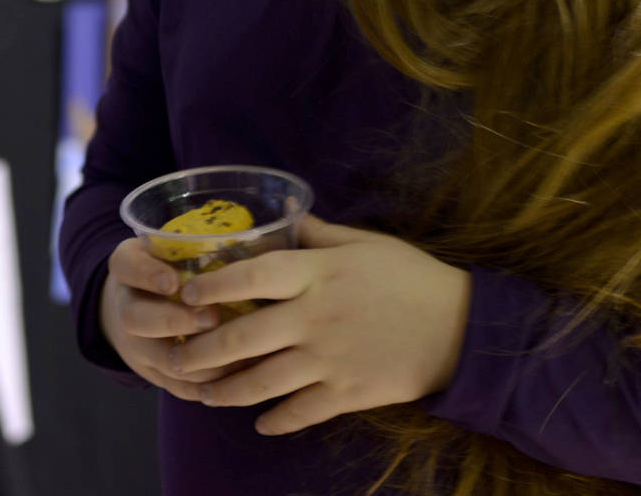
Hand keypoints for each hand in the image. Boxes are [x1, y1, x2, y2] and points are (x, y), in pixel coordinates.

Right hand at [98, 237, 234, 402]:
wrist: (138, 303)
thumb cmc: (172, 265)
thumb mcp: (172, 244)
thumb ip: (202, 238)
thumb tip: (271, 223)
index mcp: (127, 266)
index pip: (127, 265)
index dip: (147, 274)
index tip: (175, 282)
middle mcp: (125, 305)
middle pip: (135, 318)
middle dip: (174, 322)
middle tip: (212, 319)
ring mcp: (135, 344)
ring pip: (158, 358)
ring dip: (197, 361)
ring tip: (236, 355)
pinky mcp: (152, 374)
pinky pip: (175, 387)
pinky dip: (205, 386)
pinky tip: (236, 381)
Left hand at [168, 216, 471, 435]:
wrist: (463, 328)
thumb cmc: (411, 277)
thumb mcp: (364, 243)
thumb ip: (319, 234)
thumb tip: (287, 217)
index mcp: (316, 274)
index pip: (250, 277)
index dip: (212, 287)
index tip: (185, 294)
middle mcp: (314, 318)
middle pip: (243, 337)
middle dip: (202, 350)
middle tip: (176, 357)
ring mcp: (329, 360)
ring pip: (263, 381)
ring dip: (227, 391)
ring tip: (205, 394)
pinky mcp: (348, 394)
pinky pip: (301, 412)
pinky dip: (277, 420)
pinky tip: (261, 423)